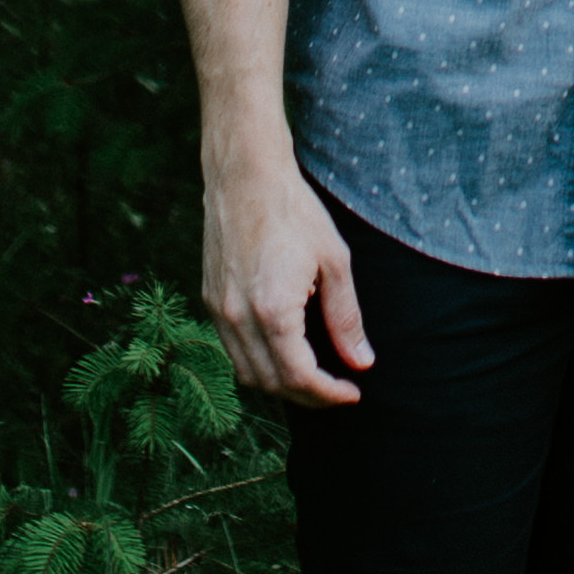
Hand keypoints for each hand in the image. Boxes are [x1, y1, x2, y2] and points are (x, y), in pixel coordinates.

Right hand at [201, 136, 372, 406]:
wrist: (245, 177)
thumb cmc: (294, 212)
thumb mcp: (334, 261)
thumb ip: (346, 317)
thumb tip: (361, 361)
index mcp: (273, 311)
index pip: (300, 377)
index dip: (328, 394)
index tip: (351, 393)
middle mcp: (239, 319)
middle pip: (272, 384)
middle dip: (308, 396)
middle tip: (338, 389)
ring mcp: (220, 312)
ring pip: (248, 374)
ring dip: (281, 385)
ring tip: (314, 376)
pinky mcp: (211, 301)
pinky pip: (233, 351)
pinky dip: (259, 364)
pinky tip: (284, 352)